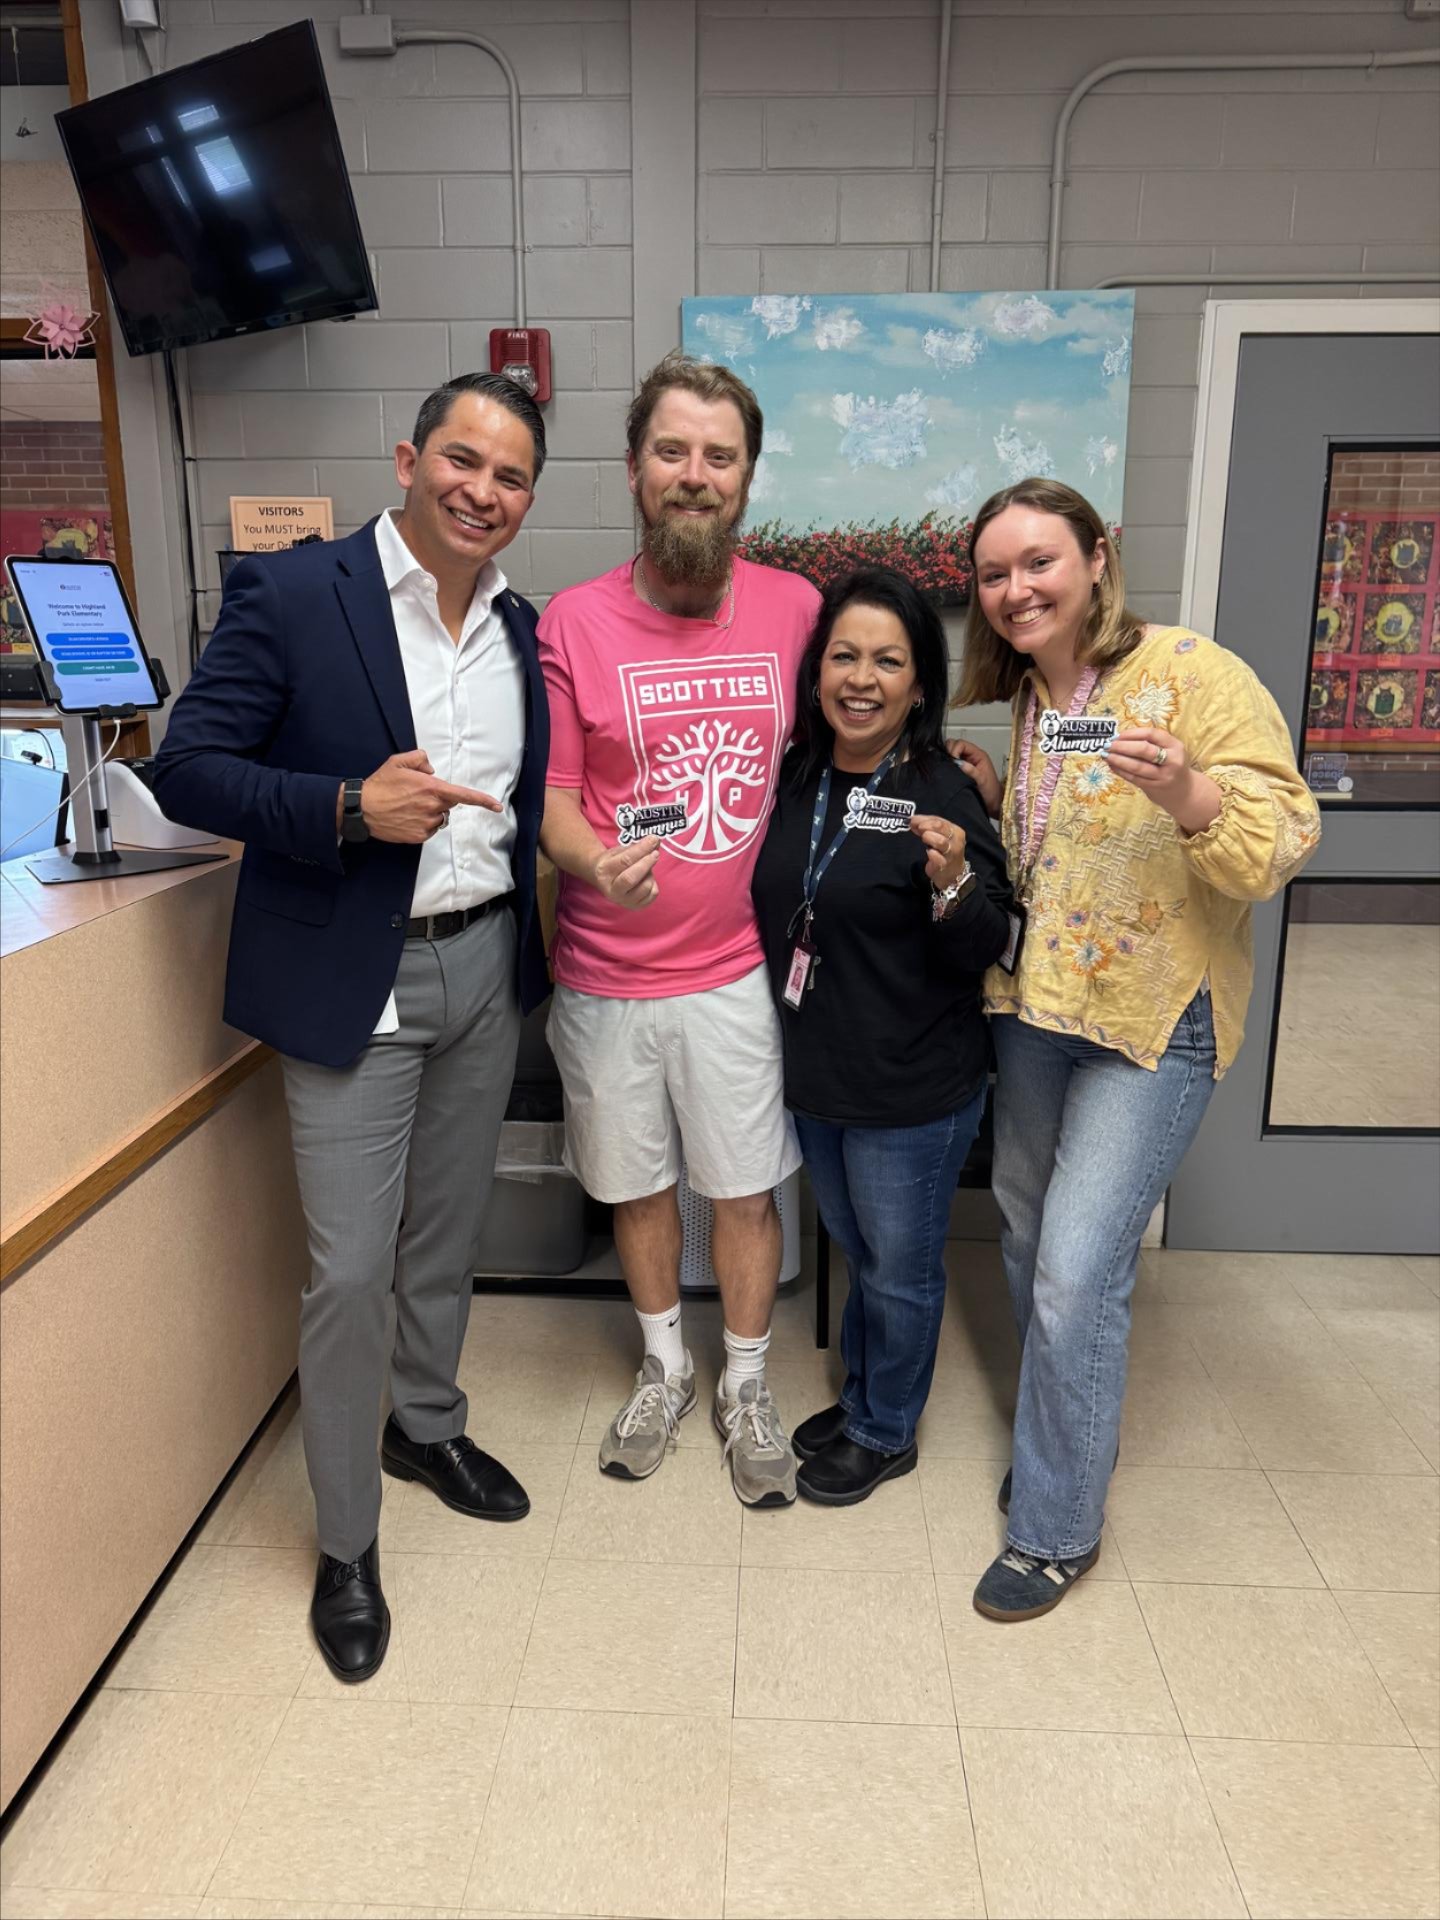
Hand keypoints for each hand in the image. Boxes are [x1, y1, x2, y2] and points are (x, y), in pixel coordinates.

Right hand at [358, 748, 501, 844]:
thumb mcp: (398, 761)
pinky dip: (422, 824)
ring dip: (431, 812)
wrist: (362, 809)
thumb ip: (420, 758)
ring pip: (440, 818)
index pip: (464, 795)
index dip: (483, 801)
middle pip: (449, 804)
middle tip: (417, 794)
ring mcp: (426, 824)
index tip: (497, 807)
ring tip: (408, 807)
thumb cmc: (380, 784)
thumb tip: (431, 768)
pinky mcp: (419, 836)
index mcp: (431, 788)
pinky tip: (406, 817)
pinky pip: (429, 830)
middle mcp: (432, 807)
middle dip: (440, 798)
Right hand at [591, 835, 661, 909]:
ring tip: (646, 868)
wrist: (604, 880)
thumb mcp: (620, 851)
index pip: (625, 861)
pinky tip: (646, 879)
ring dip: (650, 874)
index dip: (641, 850)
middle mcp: (612, 890)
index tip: (653, 840)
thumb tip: (655, 840)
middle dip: (646, 864)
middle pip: (631, 878)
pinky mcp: (634, 906)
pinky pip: (652, 895)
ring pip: (644, 887)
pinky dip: (653, 884)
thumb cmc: (614, 862)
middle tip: (655, 854)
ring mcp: (623, 901)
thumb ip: (637, 846)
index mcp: (604, 872)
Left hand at [911, 813, 968, 889]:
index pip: (940, 821)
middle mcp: (955, 841)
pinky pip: (939, 859)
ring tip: (923, 838)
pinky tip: (929, 852)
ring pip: (941, 842)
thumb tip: (912, 820)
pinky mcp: (944, 866)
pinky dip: (933, 855)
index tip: (912, 820)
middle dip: (928, 826)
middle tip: (918, 828)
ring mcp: (950, 854)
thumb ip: (927, 825)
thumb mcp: (939, 834)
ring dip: (930, 838)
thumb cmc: (943, 849)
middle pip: (942, 828)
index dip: (924, 819)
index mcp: (955, 830)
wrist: (952, 872)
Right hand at [947, 738, 1001, 814]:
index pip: (961, 744)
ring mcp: (966, 762)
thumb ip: (972, 771)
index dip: (954, 749)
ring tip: (946, 767)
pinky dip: (946, 764)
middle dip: (948, 751)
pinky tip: (946, 771)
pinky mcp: (961, 769)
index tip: (951, 760)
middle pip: (955, 745)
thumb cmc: (991, 793)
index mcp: (979, 755)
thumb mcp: (982, 782)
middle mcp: (971, 756)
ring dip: (947, 757)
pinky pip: (951, 762)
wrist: (993, 803)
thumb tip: (959, 763)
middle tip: (946, 763)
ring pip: (951, 752)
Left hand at [1107, 727, 1221, 835]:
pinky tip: (1112, 766)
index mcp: (1175, 745)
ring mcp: (1164, 776)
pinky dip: (1121, 771)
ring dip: (1118, 760)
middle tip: (1107, 745)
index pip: (1152, 734)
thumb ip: (1151, 743)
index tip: (1117, 735)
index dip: (1132, 733)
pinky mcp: (1155, 787)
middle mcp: (1172, 760)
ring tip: (1106, 755)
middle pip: (1144, 750)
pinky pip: (1134, 778)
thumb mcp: (1169, 750)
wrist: (1184, 791)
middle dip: (1122, 746)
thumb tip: (1120, 737)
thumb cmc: (1171, 766)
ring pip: (1137, 766)